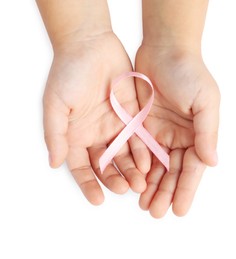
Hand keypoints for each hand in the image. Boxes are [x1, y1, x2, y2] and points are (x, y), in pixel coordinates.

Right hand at [43, 32, 149, 204]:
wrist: (91, 46)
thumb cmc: (68, 73)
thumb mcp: (56, 105)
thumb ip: (56, 134)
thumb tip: (54, 162)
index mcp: (76, 136)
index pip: (82, 168)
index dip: (88, 184)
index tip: (97, 200)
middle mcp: (96, 135)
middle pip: (106, 165)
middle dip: (115, 179)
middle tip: (125, 190)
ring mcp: (115, 126)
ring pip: (124, 155)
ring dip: (132, 170)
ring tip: (140, 183)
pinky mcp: (132, 116)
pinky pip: (138, 138)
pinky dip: (142, 151)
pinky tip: (148, 163)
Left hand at [135, 45, 219, 216]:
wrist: (164, 51)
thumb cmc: (188, 73)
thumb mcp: (205, 101)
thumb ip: (207, 133)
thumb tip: (212, 162)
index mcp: (196, 134)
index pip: (191, 169)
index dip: (186, 190)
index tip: (179, 209)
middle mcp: (177, 137)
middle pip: (171, 171)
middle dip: (165, 192)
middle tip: (156, 212)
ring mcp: (157, 133)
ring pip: (154, 166)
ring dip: (150, 185)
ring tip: (143, 204)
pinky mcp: (140, 126)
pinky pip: (138, 151)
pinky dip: (136, 168)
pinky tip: (132, 182)